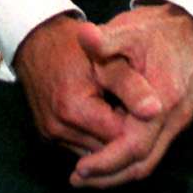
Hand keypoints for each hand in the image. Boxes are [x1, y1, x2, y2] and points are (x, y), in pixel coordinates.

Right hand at [14, 12, 158, 160]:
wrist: (37, 40)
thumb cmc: (74, 46)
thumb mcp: (107, 59)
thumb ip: (132, 86)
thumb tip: (155, 111)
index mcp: (73, 109)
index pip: (121, 137)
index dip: (138, 123)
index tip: (146, 107)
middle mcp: (57, 127)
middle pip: (108, 148)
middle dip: (125, 134)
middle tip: (134, 108)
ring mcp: (51, 134)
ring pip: (96, 152)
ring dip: (110, 138)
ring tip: (118, 109)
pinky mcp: (47, 136)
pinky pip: (82, 146)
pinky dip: (95, 136)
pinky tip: (102, 115)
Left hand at [66, 2, 192, 188]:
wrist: (192, 26)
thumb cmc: (158, 29)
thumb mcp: (128, 30)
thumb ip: (106, 39)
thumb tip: (85, 36)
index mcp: (163, 100)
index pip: (134, 146)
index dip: (106, 161)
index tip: (80, 169)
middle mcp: (174, 119)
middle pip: (143, 164)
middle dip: (109, 175)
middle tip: (77, 180)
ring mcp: (177, 122)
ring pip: (149, 161)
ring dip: (118, 171)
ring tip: (87, 174)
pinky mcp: (174, 120)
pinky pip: (152, 150)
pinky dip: (128, 158)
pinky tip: (106, 155)